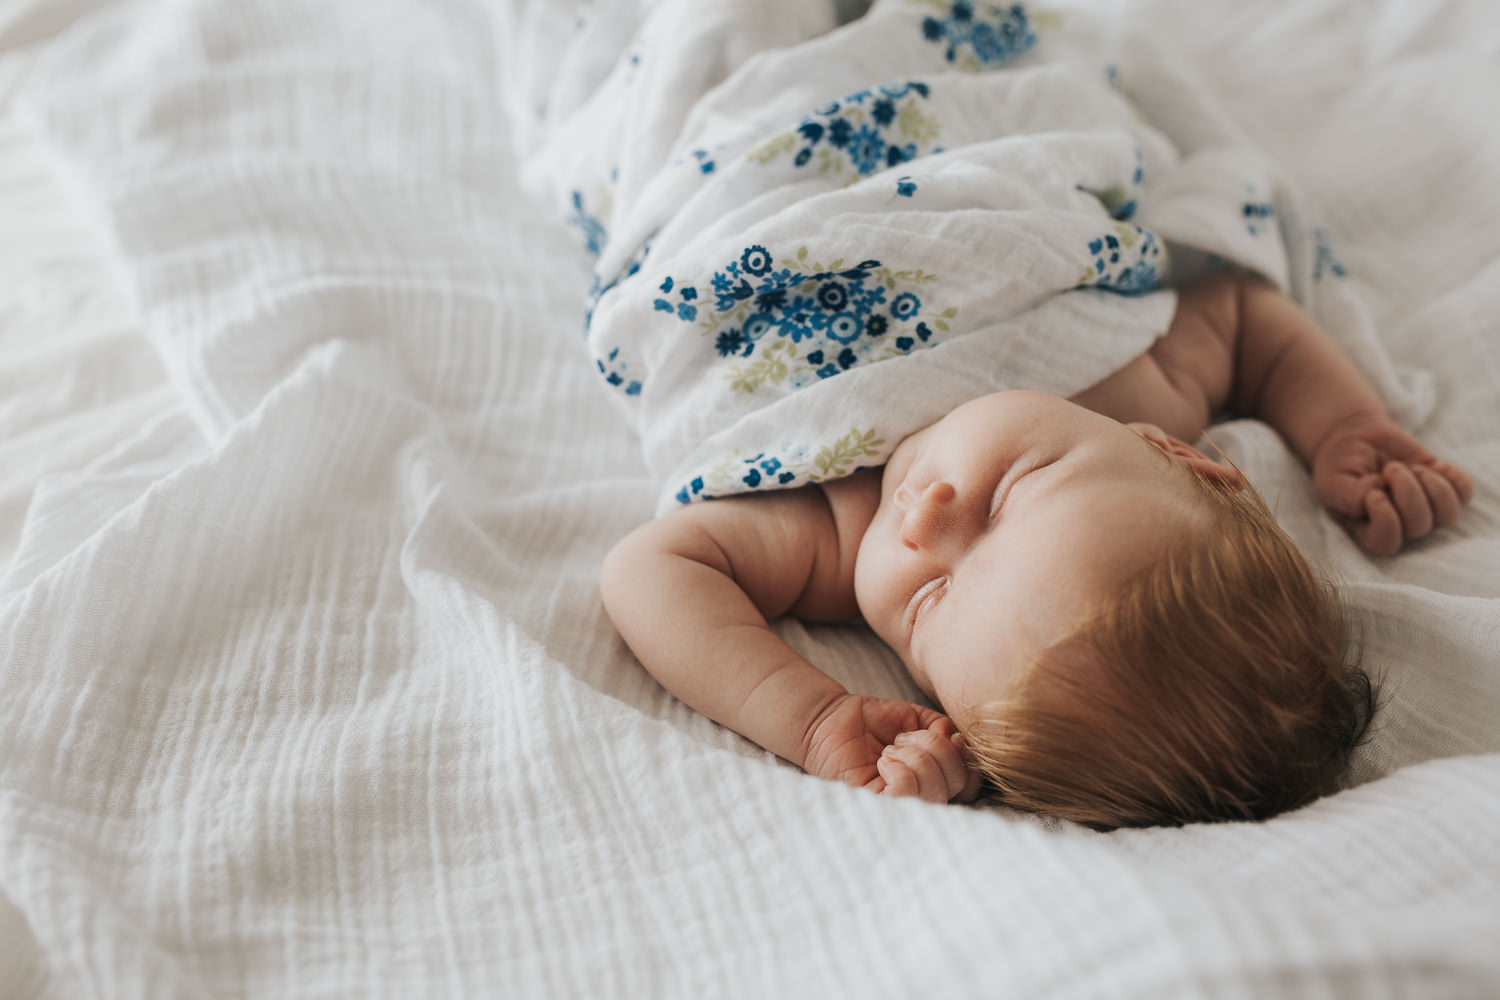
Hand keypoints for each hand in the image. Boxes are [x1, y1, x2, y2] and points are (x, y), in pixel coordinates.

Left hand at [801, 693, 980, 803]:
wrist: (833, 718)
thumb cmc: (873, 721)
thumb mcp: (918, 720)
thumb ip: (943, 729)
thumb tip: (957, 739)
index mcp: (937, 780)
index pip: (972, 785)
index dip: (967, 759)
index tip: (950, 736)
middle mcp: (923, 799)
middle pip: (958, 785)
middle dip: (937, 749)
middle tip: (905, 739)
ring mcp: (900, 808)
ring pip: (933, 790)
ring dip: (915, 757)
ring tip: (891, 749)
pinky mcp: (876, 808)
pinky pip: (905, 792)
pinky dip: (900, 768)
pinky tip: (884, 760)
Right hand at [1311, 412, 1474, 555]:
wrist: (1355, 439)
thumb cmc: (1339, 466)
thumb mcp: (1332, 482)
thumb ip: (1349, 497)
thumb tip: (1379, 495)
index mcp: (1368, 531)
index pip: (1387, 543)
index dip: (1385, 518)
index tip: (1374, 491)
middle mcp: (1400, 526)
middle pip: (1419, 527)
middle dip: (1407, 492)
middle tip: (1390, 468)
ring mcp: (1425, 508)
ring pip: (1448, 515)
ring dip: (1433, 487)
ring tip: (1413, 468)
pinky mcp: (1442, 486)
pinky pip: (1464, 492)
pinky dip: (1451, 476)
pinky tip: (1432, 465)